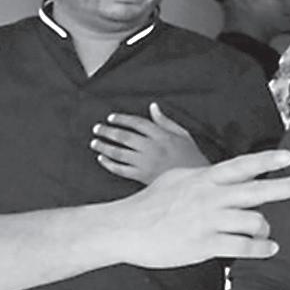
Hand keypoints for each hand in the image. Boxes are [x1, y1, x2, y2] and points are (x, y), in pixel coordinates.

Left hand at [92, 102, 209, 182]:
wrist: (195, 183)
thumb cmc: (191, 157)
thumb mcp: (183, 135)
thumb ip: (165, 121)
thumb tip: (153, 106)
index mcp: (162, 136)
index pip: (137, 123)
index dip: (122, 119)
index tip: (111, 118)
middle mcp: (152, 148)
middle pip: (124, 137)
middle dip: (107, 131)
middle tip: (97, 128)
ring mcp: (146, 163)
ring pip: (119, 153)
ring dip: (104, 147)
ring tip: (94, 142)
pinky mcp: (143, 177)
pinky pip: (121, 169)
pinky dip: (110, 164)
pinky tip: (102, 159)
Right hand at [116, 149, 289, 265]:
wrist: (124, 229)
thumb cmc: (152, 203)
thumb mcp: (177, 178)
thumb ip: (205, 175)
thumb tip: (224, 172)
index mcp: (205, 179)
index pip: (242, 166)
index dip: (267, 161)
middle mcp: (211, 197)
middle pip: (259, 190)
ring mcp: (209, 221)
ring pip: (255, 222)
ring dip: (265, 230)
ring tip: (263, 235)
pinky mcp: (205, 245)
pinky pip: (244, 248)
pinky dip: (260, 250)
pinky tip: (268, 250)